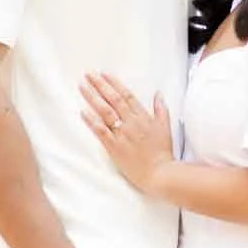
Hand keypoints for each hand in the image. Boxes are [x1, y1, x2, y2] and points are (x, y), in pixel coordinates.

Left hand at [81, 73, 174, 195]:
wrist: (160, 173)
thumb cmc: (163, 152)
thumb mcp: (165, 127)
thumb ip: (161, 109)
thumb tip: (158, 94)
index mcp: (143, 117)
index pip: (126, 95)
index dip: (114, 83)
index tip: (104, 74)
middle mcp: (131, 123)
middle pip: (113, 99)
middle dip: (100, 85)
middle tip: (88, 74)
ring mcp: (122, 134)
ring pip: (105, 112)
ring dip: (92, 98)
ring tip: (82, 87)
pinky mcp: (114, 147)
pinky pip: (101, 131)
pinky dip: (91, 121)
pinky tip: (83, 111)